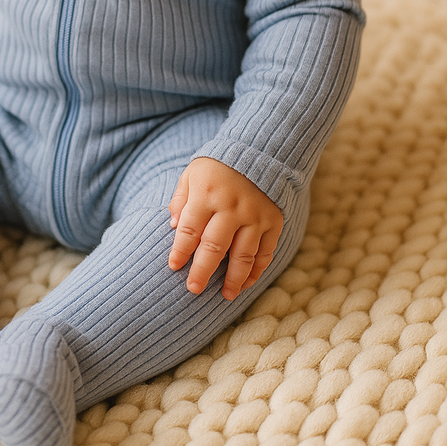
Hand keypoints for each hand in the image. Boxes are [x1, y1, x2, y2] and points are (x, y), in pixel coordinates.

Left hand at [168, 157, 283, 300]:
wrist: (257, 150)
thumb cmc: (216, 166)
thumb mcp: (192, 174)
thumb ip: (180, 200)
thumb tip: (174, 227)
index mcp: (207, 194)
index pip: (190, 230)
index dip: (180, 251)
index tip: (173, 266)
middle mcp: (231, 207)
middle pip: (214, 248)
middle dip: (202, 271)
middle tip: (193, 289)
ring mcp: (254, 216)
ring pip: (243, 256)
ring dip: (234, 279)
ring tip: (225, 295)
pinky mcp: (273, 221)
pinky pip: (265, 253)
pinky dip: (257, 271)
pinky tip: (247, 283)